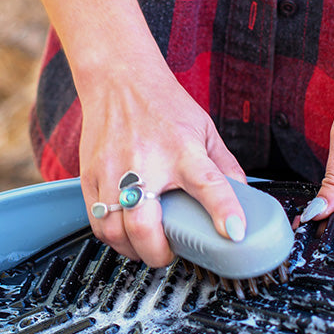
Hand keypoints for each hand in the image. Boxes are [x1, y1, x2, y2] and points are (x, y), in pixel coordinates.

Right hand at [77, 50, 247, 265]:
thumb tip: (243, 200)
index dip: (224, 211)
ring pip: (114, 230)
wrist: (117, 79)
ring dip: (132, 250)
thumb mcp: (204, 130)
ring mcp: (113, 170)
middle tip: (169, 254)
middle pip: (144, 224)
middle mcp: (145, 162)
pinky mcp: (90, 176)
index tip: (233, 233)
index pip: (208, 183)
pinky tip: (125, 233)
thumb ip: (224, 167)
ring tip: (146, 247)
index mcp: (182, 150)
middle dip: (158, 253)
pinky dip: (112, 237)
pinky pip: (96, 221)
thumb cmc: (162, 104)